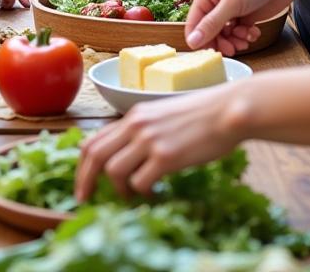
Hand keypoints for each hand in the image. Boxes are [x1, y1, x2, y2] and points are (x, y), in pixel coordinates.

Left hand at [75, 85, 240, 200]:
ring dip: (119, 190)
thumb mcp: (163, 115)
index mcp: (133, 116)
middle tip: (85, 199)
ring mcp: (149, 140)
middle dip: (85, 181)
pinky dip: (142, 193)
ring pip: (113, 171)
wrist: (228, 110)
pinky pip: (140, 182)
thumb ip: (143, 131)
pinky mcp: (166, 156)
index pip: (93, 139)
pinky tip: (154, 192)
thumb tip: (127, 154)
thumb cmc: (201, 115)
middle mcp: (136, 125)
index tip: (82, 183)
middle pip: (94, 155)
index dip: (81, 164)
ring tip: (131, 196)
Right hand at [184, 0, 296, 53]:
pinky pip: (239, 34)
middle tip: (233, 48)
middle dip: (221, 43)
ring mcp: (231, 12)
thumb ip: (211, 23)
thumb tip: (191, 41)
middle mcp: (215, 5)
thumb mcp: (232, 3)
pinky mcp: (245, 17)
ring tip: (247, 37)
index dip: (200, 41)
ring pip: (225, 36)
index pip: (193, 26)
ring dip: (236, 40)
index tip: (211, 52)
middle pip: (209, 34)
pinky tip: (254, 31)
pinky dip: (246, 36)